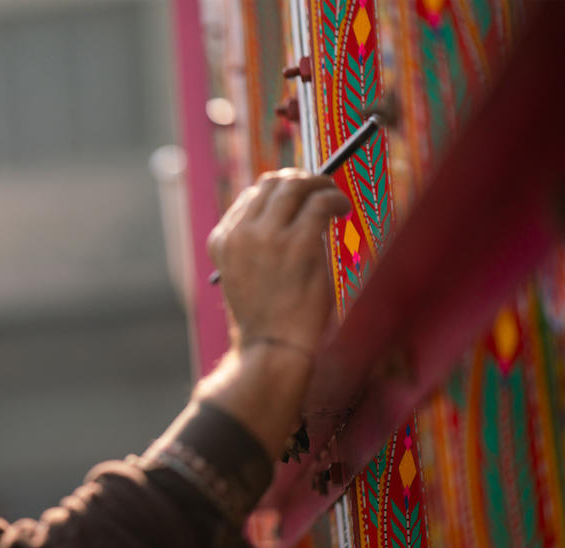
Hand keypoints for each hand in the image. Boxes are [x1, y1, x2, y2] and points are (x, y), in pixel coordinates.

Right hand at [206, 169, 350, 354]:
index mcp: (222, 242)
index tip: (298, 197)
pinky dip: (335, 200)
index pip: (250, 197)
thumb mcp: (243, 276)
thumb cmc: (264, 318)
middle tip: (319, 188)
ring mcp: (268, 238)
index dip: (278, 192)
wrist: (271, 348)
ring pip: (297, 187)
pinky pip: (321, 203)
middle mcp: (241, 235)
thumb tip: (291, 209)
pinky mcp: (299, 244)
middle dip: (299, 181)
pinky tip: (342, 210)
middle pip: (272, 184)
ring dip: (320, 184)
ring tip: (333, 197)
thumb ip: (255, 243)